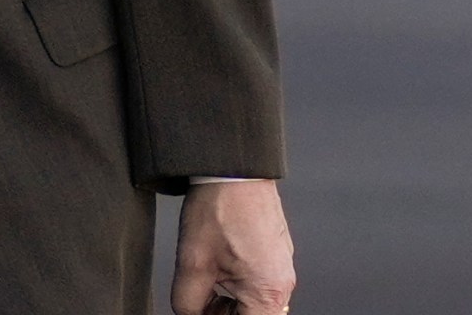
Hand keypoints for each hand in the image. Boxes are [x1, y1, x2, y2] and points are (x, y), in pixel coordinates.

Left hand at [172, 180, 295, 314]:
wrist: (232, 171)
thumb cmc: (220, 210)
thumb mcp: (193, 264)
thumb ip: (189, 302)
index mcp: (267, 292)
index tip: (202, 313)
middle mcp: (282, 284)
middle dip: (221, 314)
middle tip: (198, 301)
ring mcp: (280, 269)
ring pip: (251, 303)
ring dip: (227, 302)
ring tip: (205, 280)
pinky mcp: (274, 256)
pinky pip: (256, 284)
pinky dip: (235, 285)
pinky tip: (217, 267)